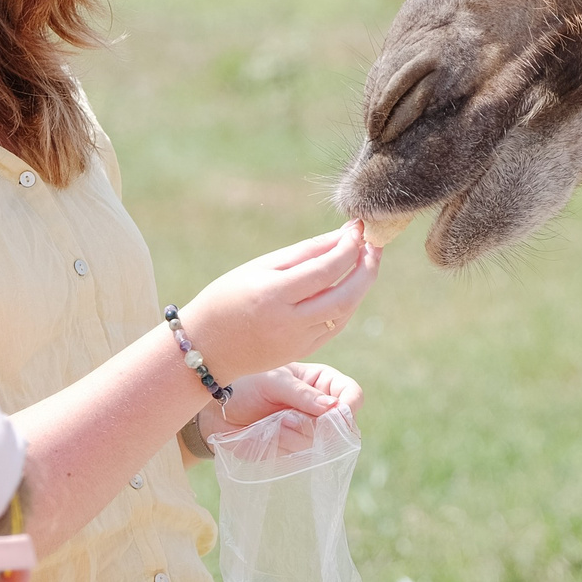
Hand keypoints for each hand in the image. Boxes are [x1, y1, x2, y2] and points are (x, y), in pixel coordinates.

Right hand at [176, 221, 379, 384]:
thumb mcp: (258, 268)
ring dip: (361, 285)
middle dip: (367, 268)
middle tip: (375, 244)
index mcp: (273, 294)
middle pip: (345, 296)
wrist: (206, 347)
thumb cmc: (228, 297)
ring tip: (366, 260)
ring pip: (345, 312)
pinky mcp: (302, 353)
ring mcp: (298, 342)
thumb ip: (303, 253)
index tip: (358, 228)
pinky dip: (347, 304)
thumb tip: (342, 236)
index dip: (348, 247)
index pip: (325, 269)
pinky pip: (335, 326)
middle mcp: (289, 322)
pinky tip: (348, 284)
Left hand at [198, 362, 364, 444]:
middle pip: (340, 427)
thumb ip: (303, 394)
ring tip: (273, 423)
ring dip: (294, 437)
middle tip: (286, 418)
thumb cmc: (247, 383)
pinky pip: (300, 457)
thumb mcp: (274, 381)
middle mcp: (322, 409)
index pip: (353, 396)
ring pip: (320, 445)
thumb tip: (333, 407)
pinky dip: (283, 447)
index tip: (334, 414)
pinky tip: (268, 435)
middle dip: (314, 426)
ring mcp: (309, 432)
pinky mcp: (294, 451)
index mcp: (323, 383)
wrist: (217, 407)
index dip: (348, 408)